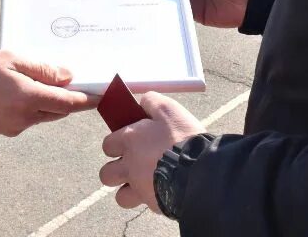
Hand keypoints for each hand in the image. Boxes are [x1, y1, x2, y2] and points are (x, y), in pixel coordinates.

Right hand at [0, 50, 95, 136]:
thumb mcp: (14, 60)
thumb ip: (44, 70)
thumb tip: (68, 77)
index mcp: (30, 98)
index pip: (68, 103)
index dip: (87, 100)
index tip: (101, 97)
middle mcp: (26, 117)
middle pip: (58, 111)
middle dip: (67, 99)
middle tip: (70, 83)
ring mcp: (15, 126)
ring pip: (43, 116)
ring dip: (48, 104)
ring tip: (39, 84)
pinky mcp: (6, 130)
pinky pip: (28, 120)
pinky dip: (32, 108)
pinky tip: (21, 93)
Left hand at [99, 92, 204, 210]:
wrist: (200, 170)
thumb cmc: (183, 137)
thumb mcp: (169, 109)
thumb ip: (152, 102)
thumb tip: (143, 102)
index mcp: (129, 141)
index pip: (108, 144)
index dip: (117, 143)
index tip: (130, 140)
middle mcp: (129, 166)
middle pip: (106, 174)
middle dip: (116, 170)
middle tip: (133, 164)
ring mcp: (139, 187)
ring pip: (121, 196)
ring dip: (128, 190)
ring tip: (143, 183)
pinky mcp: (154, 204)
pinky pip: (145, 204)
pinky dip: (151, 198)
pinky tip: (164, 189)